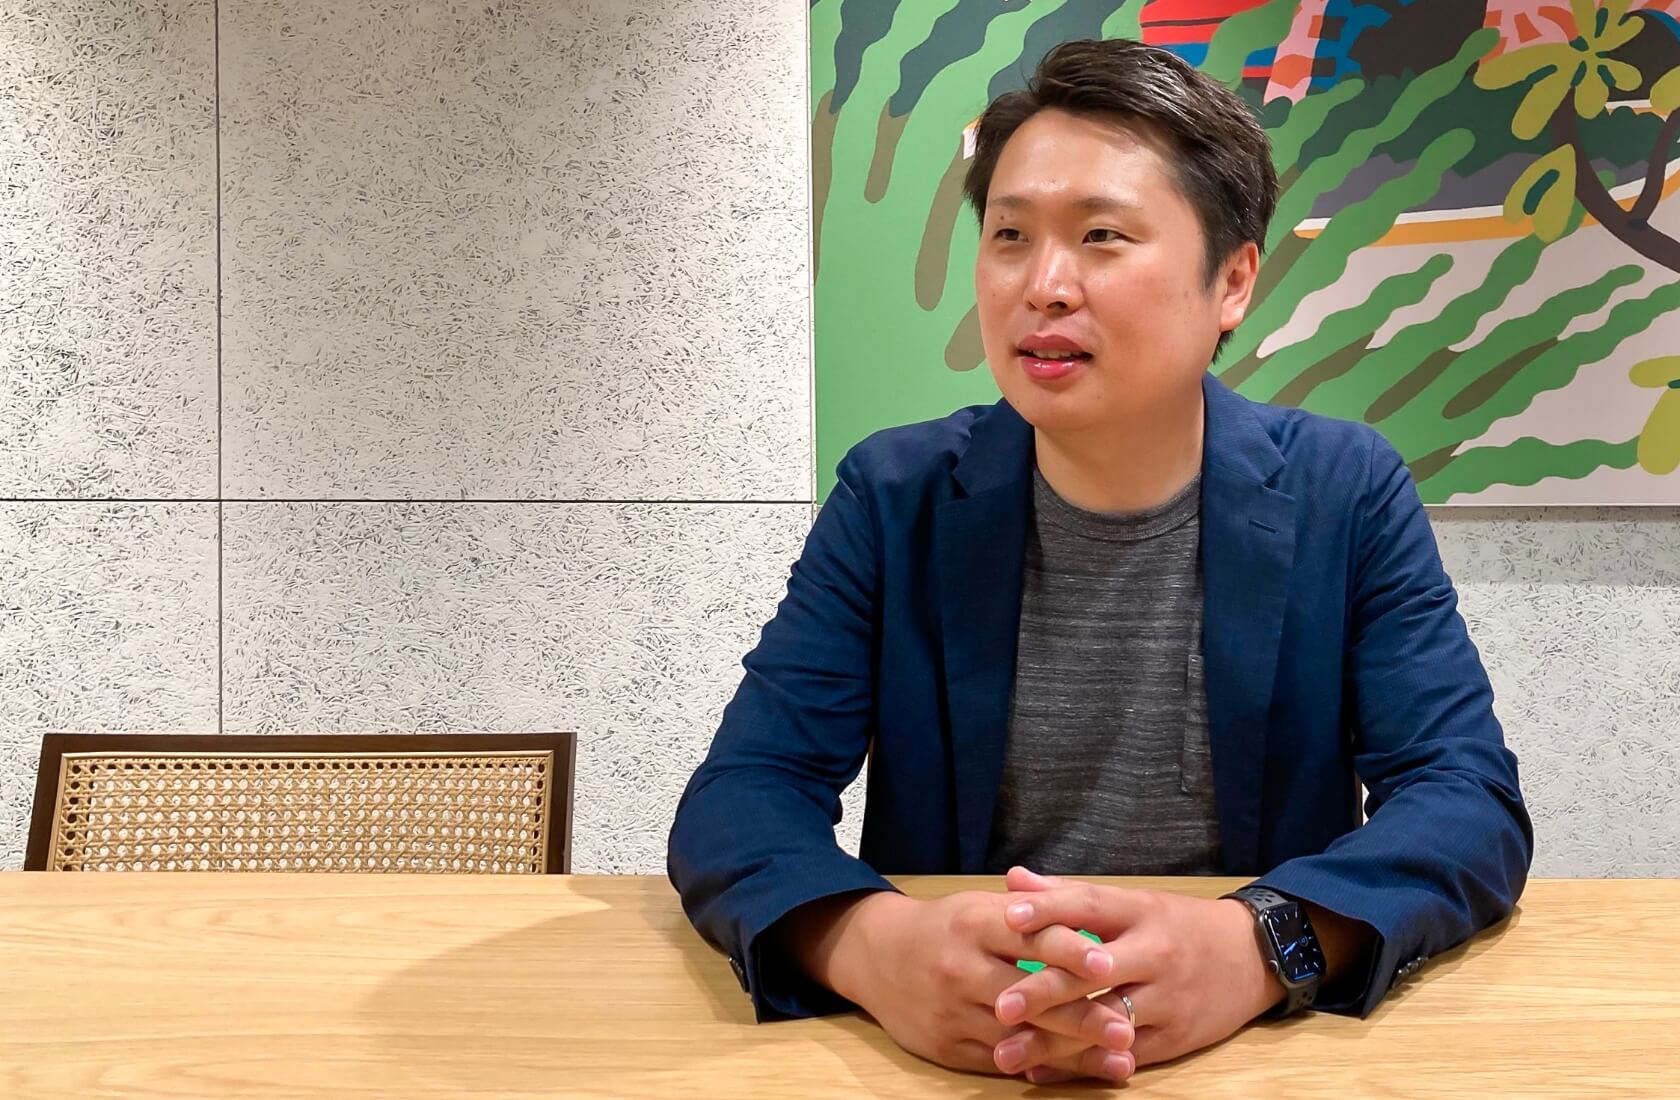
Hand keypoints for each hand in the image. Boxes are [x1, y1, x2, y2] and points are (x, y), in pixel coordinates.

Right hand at [781, 889, 1136, 1080]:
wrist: (875, 956)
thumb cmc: (945, 927)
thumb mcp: (981, 908)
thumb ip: (1033, 916)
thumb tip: (1093, 926)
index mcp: (975, 924)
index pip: (1030, 937)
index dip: (1070, 951)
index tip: (1109, 963)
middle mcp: (962, 968)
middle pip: (1030, 996)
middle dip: (1082, 1016)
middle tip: (1127, 1029)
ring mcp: (953, 1012)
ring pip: (1020, 1037)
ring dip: (1073, 1052)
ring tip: (1118, 1058)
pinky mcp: (947, 1047)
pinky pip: (1002, 1060)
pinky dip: (1042, 1067)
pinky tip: (1076, 1071)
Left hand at [992, 867, 1277, 1080]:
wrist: (1254, 956)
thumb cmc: (1178, 925)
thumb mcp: (1132, 903)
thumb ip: (1069, 894)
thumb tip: (1013, 879)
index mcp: (1140, 912)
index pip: (1091, 905)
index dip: (1050, 910)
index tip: (1009, 918)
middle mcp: (1153, 953)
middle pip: (1093, 972)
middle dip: (1045, 990)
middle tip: (1000, 1006)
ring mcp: (1166, 999)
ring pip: (1105, 1022)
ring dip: (1055, 1041)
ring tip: (1007, 1052)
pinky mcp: (1175, 1037)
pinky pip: (1124, 1054)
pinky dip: (1083, 1065)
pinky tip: (1043, 1072)